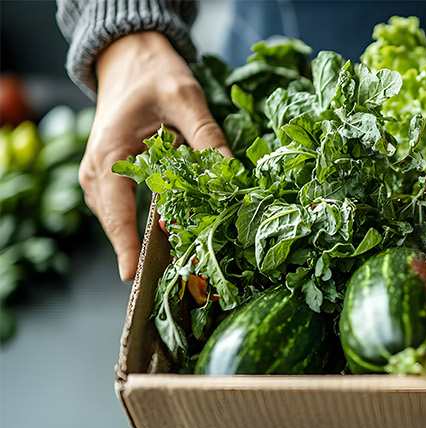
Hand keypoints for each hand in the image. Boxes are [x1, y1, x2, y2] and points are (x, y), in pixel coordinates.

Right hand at [81, 32, 230, 280]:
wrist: (130, 57)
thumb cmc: (154, 74)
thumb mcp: (186, 97)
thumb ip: (207, 135)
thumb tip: (230, 173)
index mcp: (109, 151)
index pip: (115, 207)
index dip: (126, 242)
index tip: (134, 274)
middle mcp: (97, 167)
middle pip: (115, 219)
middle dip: (142, 246)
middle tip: (173, 275)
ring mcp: (101, 172)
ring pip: (119, 215)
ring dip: (144, 236)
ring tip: (176, 260)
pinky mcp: (112, 173)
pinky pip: (124, 205)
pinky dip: (144, 220)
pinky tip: (173, 231)